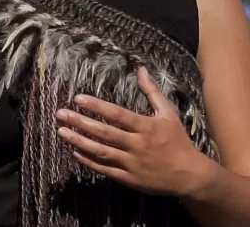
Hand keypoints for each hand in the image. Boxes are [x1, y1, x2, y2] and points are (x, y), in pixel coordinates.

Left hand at [55, 67, 214, 196]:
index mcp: (146, 127)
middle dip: (80, 122)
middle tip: (60, 114)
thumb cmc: (177, 141)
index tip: (78, 99)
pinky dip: (89, 161)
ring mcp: (132, 163)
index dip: (97, 106)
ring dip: (79, 141)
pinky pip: (105, 169)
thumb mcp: (168, 114)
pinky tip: (75, 152)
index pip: (117, 114)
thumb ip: (152, 92)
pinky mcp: (129, 179)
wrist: (189, 174)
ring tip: (61, 132)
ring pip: (101, 151)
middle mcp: (137, 145)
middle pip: (104, 133)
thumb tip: (141, 69)